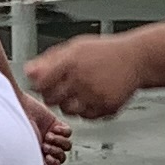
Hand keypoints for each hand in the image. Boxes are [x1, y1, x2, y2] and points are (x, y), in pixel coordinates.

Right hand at [24, 90, 75, 164]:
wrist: (18, 111)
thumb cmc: (16, 131)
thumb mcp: (28, 151)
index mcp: (36, 155)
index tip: (46, 160)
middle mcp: (44, 146)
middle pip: (61, 157)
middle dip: (55, 154)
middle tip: (45, 147)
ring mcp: (51, 135)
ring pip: (67, 146)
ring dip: (58, 143)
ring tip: (48, 137)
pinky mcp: (56, 124)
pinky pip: (68, 132)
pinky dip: (63, 132)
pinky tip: (53, 129)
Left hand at [25, 34, 148, 121]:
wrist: (136, 58)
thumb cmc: (104, 52)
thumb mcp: (75, 48)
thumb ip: (49, 60)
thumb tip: (28, 72)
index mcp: (71, 62)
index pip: (41, 82)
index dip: (39, 85)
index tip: (43, 83)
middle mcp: (82, 79)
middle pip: (52, 99)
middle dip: (52, 95)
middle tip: (61, 87)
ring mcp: (95, 95)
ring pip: (68, 111)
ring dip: (68, 103)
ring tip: (78, 91)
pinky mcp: (106, 108)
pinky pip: (86, 117)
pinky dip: (85, 109)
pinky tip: (91, 96)